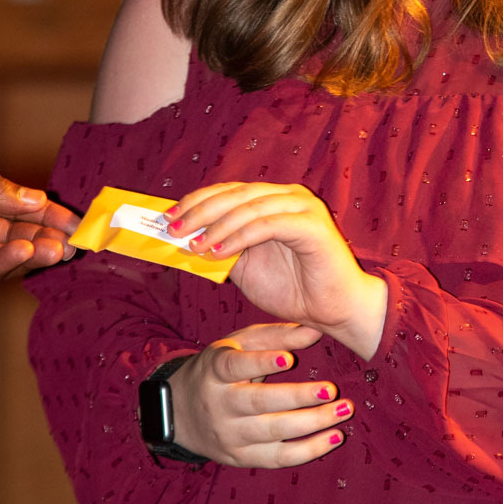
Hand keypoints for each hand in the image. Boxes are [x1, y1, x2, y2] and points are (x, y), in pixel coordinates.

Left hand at [0, 157, 77, 298]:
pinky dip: (8, 264)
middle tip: (78, 239)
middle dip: (49, 234)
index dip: (48, 211)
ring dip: (34, 251)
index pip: (18, 205)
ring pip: (7, 254)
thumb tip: (37, 198)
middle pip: (19, 231)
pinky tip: (25, 252)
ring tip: (59, 249)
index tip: (78, 218)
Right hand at [165, 322, 353, 467]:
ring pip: (274, 433)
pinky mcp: (241, 458)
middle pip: (259, 403)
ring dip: (313, 423)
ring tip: (343, 410)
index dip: (260, 363)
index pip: (235, 366)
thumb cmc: (220, 369)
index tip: (288, 359)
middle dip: (297, 398)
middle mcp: (219, 405)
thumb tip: (315, 330)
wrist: (181, 414)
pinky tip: (335, 437)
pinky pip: (279, 458)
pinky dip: (310, 450)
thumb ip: (275, 335)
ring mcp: (230, 435)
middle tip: (331, 389)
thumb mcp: (237, 345)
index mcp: (215, 370)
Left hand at [166, 182, 387, 359]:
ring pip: (250, 207)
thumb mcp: (245, 268)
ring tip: (194, 246)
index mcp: (273, 200)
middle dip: (200, 211)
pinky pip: (267, 225)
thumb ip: (220, 250)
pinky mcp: (313, 226)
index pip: (229, 191)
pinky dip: (239, 237)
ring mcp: (303, 208)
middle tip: (174, 228)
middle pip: (236, 194)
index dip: (196, 201)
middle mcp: (289, 196)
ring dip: (217, 226)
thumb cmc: (294, 290)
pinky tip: (218, 251)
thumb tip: (183, 241)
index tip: (168, 218)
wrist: (334, 312)